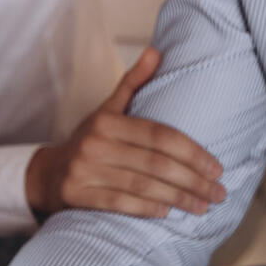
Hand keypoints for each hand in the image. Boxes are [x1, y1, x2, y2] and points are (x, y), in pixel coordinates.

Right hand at [25, 47, 224, 220]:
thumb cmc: (89, 141)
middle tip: (218, 192)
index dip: (192, 152)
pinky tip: (168, 212)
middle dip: (191, 180)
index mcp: (108, 122)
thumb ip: (132, 84)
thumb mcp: (107, 110)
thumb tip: (156, 52)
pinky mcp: (76, 195)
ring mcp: (84, 171)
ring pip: (141, 186)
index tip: (216, 168)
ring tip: (202, 206)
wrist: (47, 174)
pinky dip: (146, 209)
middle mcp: (95, 144)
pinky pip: (119, 204)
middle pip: (155, 163)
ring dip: (176, 198)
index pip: (160, 136)